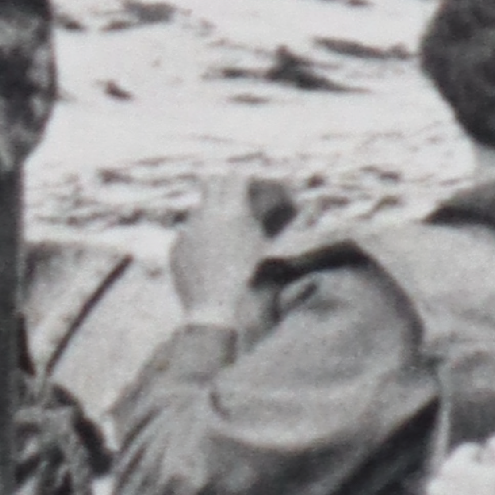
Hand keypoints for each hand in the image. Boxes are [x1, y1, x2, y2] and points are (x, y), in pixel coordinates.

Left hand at [169, 169, 296, 320]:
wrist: (219, 318)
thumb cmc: (256, 286)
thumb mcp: (282, 254)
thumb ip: (302, 226)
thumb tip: (318, 205)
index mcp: (234, 212)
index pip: (236, 177)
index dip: (245, 178)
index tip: (253, 184)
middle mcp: (206, 216)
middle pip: (211, 183)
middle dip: (225, 186)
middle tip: (239, 197)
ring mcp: (188, 233)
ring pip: (198, 208)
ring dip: (211, 211)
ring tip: (227, 228)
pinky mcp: (176, 251)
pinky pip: (188, 233)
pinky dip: (199, 235)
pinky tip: (211, 252)